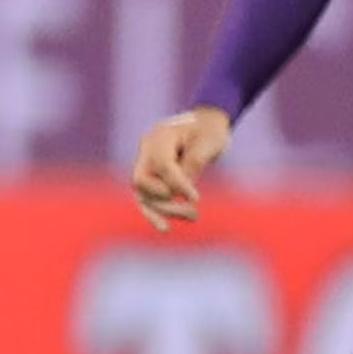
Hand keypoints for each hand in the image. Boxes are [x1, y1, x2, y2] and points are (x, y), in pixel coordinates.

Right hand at [131, 107, 232, 231]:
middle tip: (194, 211)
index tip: (196, 199)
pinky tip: (165, 228)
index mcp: (160, 135)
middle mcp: (147, 149)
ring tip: (194, 216)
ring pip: (143, 194)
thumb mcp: (210, 142)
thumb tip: (181, 191)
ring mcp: (146, 163)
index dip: (178, 184)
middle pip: (142, 180)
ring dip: (165, 210)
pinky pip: (146, 198)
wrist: (206, 125)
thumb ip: (195, 162)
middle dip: (165, 200)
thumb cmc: (210, 131)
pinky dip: (154, 213)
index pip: (163, 165)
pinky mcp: (151, 177)